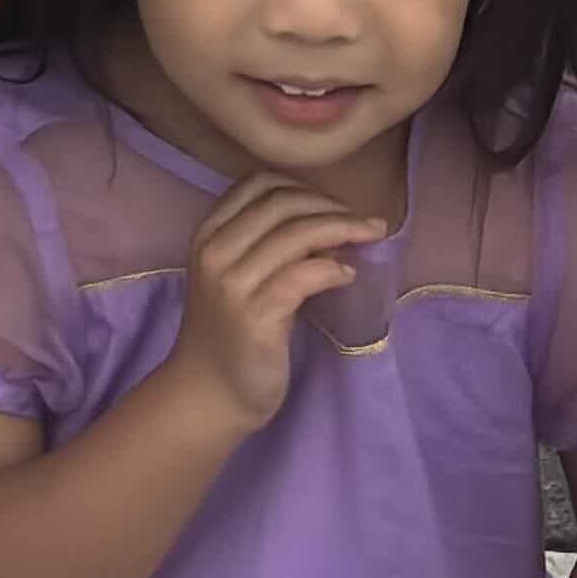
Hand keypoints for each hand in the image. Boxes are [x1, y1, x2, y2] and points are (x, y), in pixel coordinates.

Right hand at [163, 168, 378, 434]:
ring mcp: (233, 284)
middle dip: (333, 206)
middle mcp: (215, 252)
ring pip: (298, 235)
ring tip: (369, 239)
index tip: (333, 204)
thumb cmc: (228, 333)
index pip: (257, 184)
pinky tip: (347, 276)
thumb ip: (264, 244)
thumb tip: (326, 223)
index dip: (303, 186)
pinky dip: (334, 268)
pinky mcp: (257, 316)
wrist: (208, 394)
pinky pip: (305, 275)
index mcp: (207, 234)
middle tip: (367, 222)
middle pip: (282, 204)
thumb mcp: (235, 276)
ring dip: (343, 230)